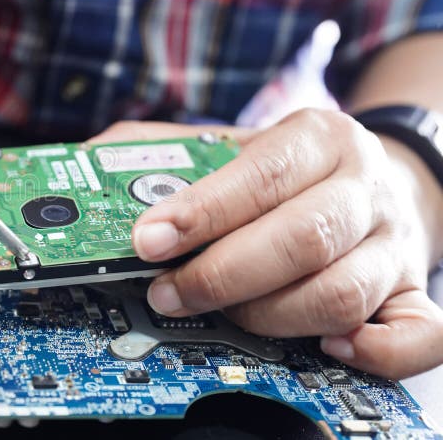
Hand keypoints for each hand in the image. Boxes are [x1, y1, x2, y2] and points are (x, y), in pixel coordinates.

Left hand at [90, 111, 442, 378]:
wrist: (371, 174)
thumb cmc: (284, 167)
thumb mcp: (226, 141)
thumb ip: (159, 151)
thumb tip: (82, 169)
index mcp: (317, 138)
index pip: (259, 177)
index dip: (200, 214)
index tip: (147, 242)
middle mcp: (364, 188)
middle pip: (300, 239)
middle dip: (220, 276)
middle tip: (167, 292)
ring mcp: (395, 244)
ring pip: (339, 294)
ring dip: (266, 315)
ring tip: (221, 313)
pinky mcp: (413, 291)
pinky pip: (416, 336)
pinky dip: (373, 353)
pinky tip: (323, 346)